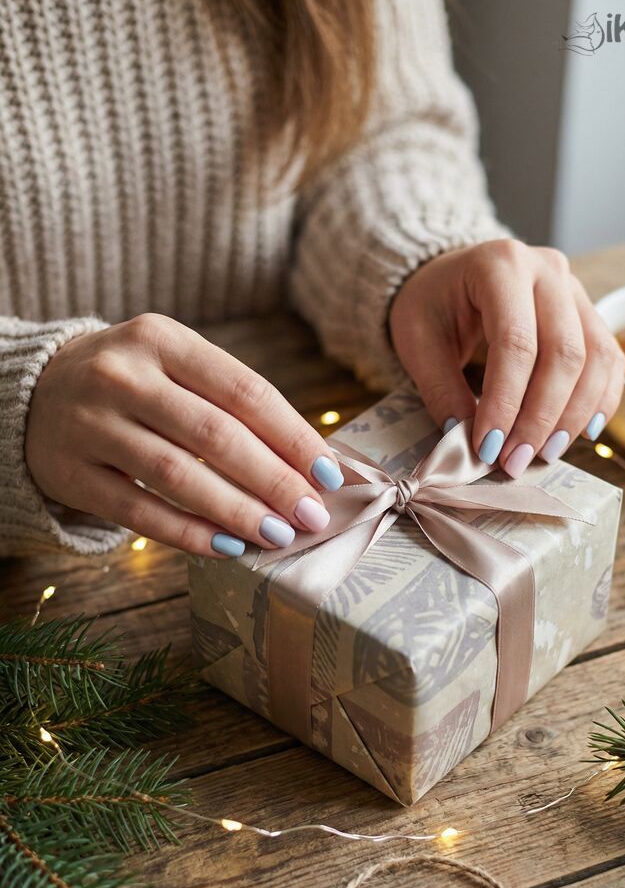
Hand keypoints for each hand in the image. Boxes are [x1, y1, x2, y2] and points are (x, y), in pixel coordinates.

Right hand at [25, 315, 343, 556]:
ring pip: (178, 474)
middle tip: (310, 514)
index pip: (245, 391)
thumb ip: (233, 404)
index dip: (294, 436)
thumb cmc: (134, 385)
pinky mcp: (72, 471)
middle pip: (215, 434)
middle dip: (274, 480)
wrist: (33, 394)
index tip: (329, 475)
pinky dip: (189, 533)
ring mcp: (91, 423)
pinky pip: (138, 510)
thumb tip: (311, 463)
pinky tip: (227, 548)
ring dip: (236, 510)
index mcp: (162, 339)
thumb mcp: (174, 367)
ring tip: (277, 535)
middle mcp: (122, 374)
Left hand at [389, 240, 624, 474]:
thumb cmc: (432, 304)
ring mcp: (576, 290)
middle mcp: (548, 269)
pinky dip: (600, 401)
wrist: (452, 276)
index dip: (505, 403)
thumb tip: (466, 441)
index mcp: (500, 264)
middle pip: (564, 354)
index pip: (515, 343)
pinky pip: (610, 360)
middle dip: (541, 417)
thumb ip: (440, 389)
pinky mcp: (590, 314)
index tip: (487, 448)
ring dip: (572, 416)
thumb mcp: (417, 341)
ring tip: (542, 454)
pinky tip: (579, 434)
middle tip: (515, 461)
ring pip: (596, 359)